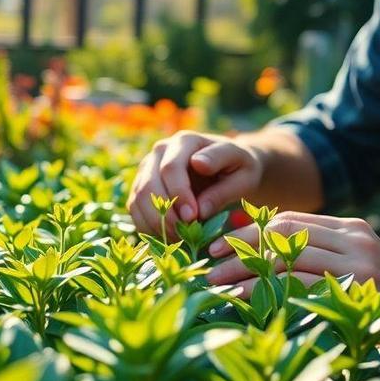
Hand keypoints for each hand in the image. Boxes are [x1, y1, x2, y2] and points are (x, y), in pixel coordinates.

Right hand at [126, 131, 264, 236]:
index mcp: (185, 141)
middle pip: (148, 185)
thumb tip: (199, 208)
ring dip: (155, 223)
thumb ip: (224, 189)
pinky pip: (135, 209)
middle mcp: (160, 151)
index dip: (179, 195)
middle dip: (164, 214)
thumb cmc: (239, 168)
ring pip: (138, 199)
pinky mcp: (142, 185)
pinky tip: (167, 238)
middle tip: (184, 234)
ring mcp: (148, 168)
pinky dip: (147, 226)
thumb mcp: (244, 173)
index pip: (171, 168)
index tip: (193, 217)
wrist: (229, 166)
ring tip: (178, 239)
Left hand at [207, 210, 379, 355]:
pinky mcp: (358, 291)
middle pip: (282, 235)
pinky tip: (244, 300)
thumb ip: (319, 252)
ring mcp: (357, 265)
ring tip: (217, 285)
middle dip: (240, 249)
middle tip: (209, 264)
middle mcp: (352, 240)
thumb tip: (262, 249)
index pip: (288, 219)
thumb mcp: (356, 262)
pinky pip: (301, 288)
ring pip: (287, 260)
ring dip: (246, 273)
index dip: (249, 230)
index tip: (218, 244)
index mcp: (349, 227)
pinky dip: (267, 293)